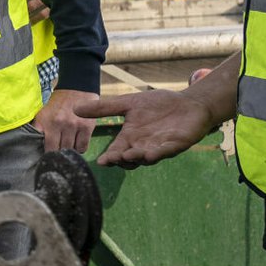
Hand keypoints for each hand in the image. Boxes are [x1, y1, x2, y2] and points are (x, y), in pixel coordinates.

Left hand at [32, 88, 96, 152]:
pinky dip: (80, 148)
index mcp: (45, 121)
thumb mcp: (43, 113)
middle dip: (58, 153)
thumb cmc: (58, 104)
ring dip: (70, 150)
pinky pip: (83, 147)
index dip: (47, 155)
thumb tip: (34, 148)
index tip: (48, 157)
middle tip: (59, 150)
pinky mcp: (87, 127)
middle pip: (58, 150)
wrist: (77, 87)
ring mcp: (74, 125)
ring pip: (71, 150)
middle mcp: (59, 123)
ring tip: (68, 144)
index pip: (45, 147)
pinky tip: (77, 142)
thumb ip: (39, 129)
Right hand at [83, 90, 215, 167]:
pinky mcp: (176, 145)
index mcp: (131, 138)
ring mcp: (160, 147)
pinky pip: (166, 151)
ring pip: (146, 157)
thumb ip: (105, 108)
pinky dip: (159, 153)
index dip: (110, 157)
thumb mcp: (129, 103)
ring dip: (138, 158)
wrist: (189, 104)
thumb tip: (76, 109)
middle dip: (122, 159)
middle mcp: (143, 146)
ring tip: (128, 156)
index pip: (117, 151)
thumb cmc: (159, 105)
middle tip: (113, 159)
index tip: (101, 161)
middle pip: (130, 158)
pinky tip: (151, 153)